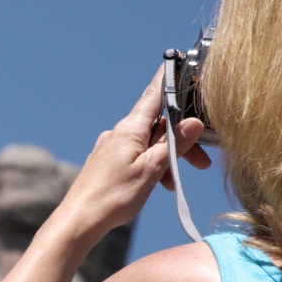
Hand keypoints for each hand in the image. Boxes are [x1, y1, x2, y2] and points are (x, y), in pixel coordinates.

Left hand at [44, 68, 211, 248]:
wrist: (79, 221)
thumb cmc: (113, 196)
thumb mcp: (151, 170)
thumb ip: (173, 145)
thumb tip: (193, 122)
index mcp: (129, 129)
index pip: (153, 96)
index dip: (168, 80)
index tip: (176, 60)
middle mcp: (119, 133)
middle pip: (158, 126)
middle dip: (181, 141)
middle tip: (202, 162)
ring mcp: (112, 147)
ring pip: (149, 144)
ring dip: (167, 158)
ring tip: (174, 183)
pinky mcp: (108, 163)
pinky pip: (137, 156)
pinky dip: (151, 166)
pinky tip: (157, 185)